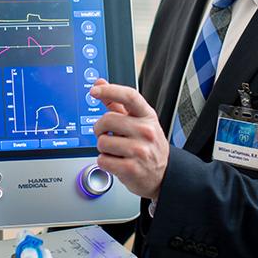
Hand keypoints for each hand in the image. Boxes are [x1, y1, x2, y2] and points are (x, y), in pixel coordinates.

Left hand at [90, 80, 168, 199]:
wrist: (163, 174)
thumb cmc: (147, 145)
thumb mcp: (138, 122)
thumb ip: (117, 103)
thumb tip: (99, 83)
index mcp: (147, 116)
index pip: (129, 96)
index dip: (110, 90)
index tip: (94, 91)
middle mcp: (146, 131)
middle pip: (107, 120)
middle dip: (100, 128)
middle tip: (106, 134)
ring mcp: (140, 150)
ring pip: (102, 142)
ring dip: (103, 148)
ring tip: (116, 151)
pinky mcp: (131, 168)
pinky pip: (102, 160)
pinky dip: (105, 162)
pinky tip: (117, 162)